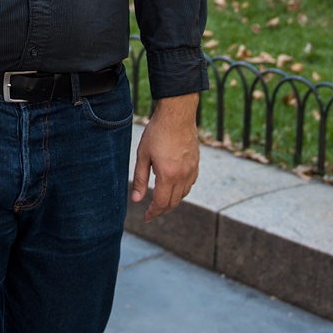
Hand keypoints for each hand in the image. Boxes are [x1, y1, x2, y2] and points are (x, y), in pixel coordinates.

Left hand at [131, 93, 200, 221]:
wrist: (177, 115)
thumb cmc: (157, 132)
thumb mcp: (143, 155)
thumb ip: (140, 179)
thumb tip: (137, 200)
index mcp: (167, 174)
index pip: (161, 203)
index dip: (153, 213)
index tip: (146, 218)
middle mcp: (182, 175)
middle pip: (173, 202)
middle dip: (162, 210)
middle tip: (152, 213)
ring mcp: (191, 170)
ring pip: (183, 194)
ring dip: (172, 201)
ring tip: (161, 202)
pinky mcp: (196, 164)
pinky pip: (190, 184)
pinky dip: (181, 191)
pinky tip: (174, 188)